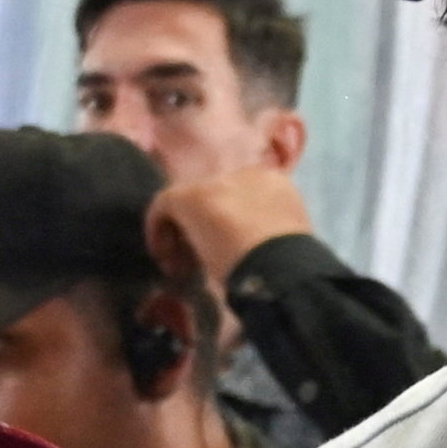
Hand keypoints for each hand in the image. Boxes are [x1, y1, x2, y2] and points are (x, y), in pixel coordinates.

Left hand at [140, 163, 313, 300]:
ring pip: (190, 200)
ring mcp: (221, 184)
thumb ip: (262, 239)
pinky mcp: (194, 195)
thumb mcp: (280, 247)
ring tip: (181, 265)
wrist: (283, 271)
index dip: (227, 225)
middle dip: (202, 226)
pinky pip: (165, 203)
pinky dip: (158, 229)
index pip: (243, 198)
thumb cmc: (288, 270)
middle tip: (197, 261)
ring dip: (182, 231)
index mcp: (278, 187)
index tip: (221, 254)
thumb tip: (240, 252)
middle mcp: (250, 176)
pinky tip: (163, 256)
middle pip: (215, 196)